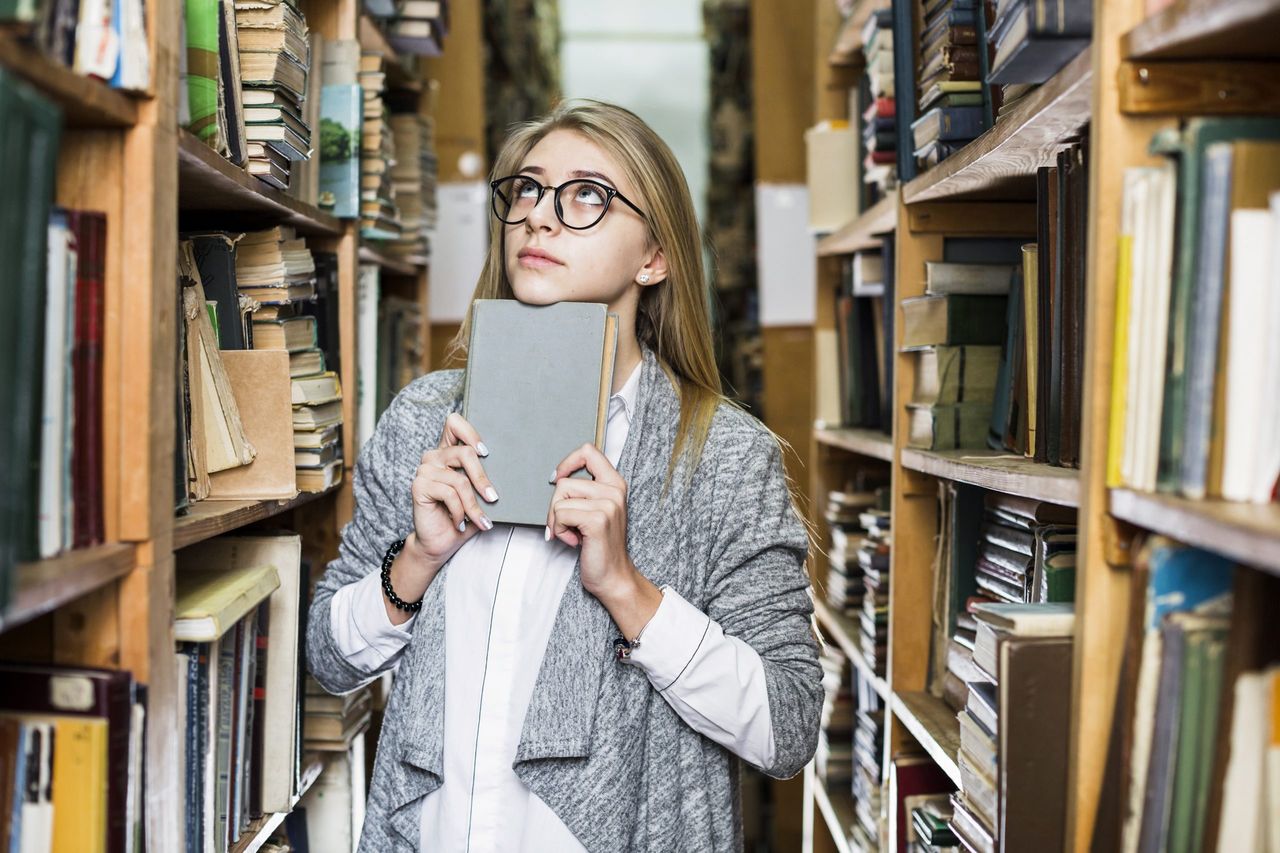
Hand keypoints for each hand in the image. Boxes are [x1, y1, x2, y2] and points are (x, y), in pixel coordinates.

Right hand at [385, 414, 498, 623]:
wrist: (441, 543)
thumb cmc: (463, 517)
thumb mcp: (480, 496)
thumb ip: (488, 478)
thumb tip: (517, 469)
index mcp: (449, 452)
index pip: (454, 423)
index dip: (470, 432)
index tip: (486, 452)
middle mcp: (434, 456)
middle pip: (464, 452)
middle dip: (482, 478)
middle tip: (493, 498)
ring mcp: (425, 470)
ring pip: (460, 480)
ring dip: (473, 505)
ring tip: (480, 520)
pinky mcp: (419, 486)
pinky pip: (449, 494)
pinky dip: (460, 512)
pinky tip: (460, 523)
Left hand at [547, 444, 661, 637]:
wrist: (613, 577)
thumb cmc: (600, 546)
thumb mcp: (597, 510)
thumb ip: (584, 491)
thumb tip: (556, 476)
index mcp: (615, 484)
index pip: (588, 451)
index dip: (568, 462)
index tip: (558, 477)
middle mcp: (614, 491)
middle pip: (564, 482)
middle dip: (556, 506)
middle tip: (567, 525)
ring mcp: (608, 504)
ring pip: (559, 499)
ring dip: (557, 521)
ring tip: (573, 534)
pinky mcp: (598, 519)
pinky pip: (560, 514)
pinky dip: (559, 530)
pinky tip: (574, 541)